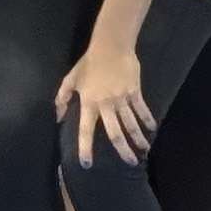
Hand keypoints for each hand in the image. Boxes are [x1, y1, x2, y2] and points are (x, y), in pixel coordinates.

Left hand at [56, 39, 154, 165]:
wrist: (110, 46)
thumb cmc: (89, 63)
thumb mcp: (71, 79)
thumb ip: (63, 98)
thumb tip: (58, 117)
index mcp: (89, 102)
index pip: (86, 130)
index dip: (85, 147)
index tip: (87, 164)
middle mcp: (106, 104)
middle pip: (115, 133)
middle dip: (122, 150)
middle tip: (130, 164)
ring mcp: (122, 99)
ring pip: (131, 124)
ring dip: (139, 139)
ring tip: (144, 150)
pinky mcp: (135, 92)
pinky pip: (141, 109)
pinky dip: (147, 120)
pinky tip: (152, 129)